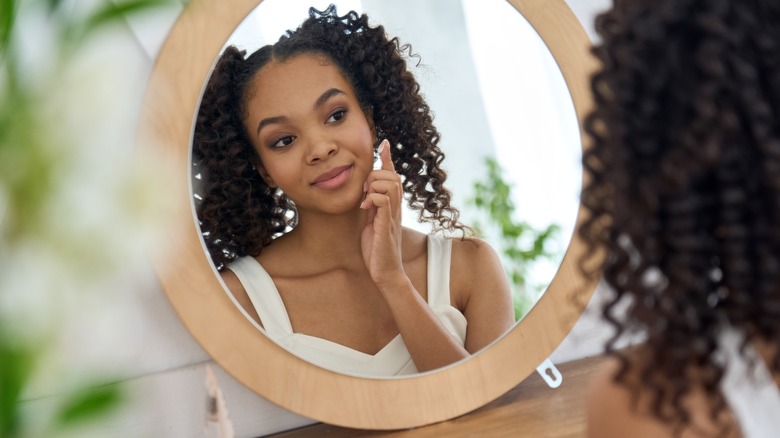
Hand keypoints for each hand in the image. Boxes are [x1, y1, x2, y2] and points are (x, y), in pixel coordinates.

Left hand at [360, 139, 404, 287]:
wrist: (385, 273)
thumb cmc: (377, 250)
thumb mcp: (372, 222)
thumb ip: (372, 206)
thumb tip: (366, 192)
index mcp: (392, 206)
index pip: (393, 177)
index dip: (388, 159)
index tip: (383, 143)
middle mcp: (396, 209)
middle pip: (394, 177)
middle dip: (376, 175)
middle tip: (363, 190)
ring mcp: (393, 217)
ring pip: (391, 185)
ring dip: (374, 186)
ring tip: (364, 199)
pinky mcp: (386, 227)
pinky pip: (384, 202)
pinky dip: (373, 198)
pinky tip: (364, 207)